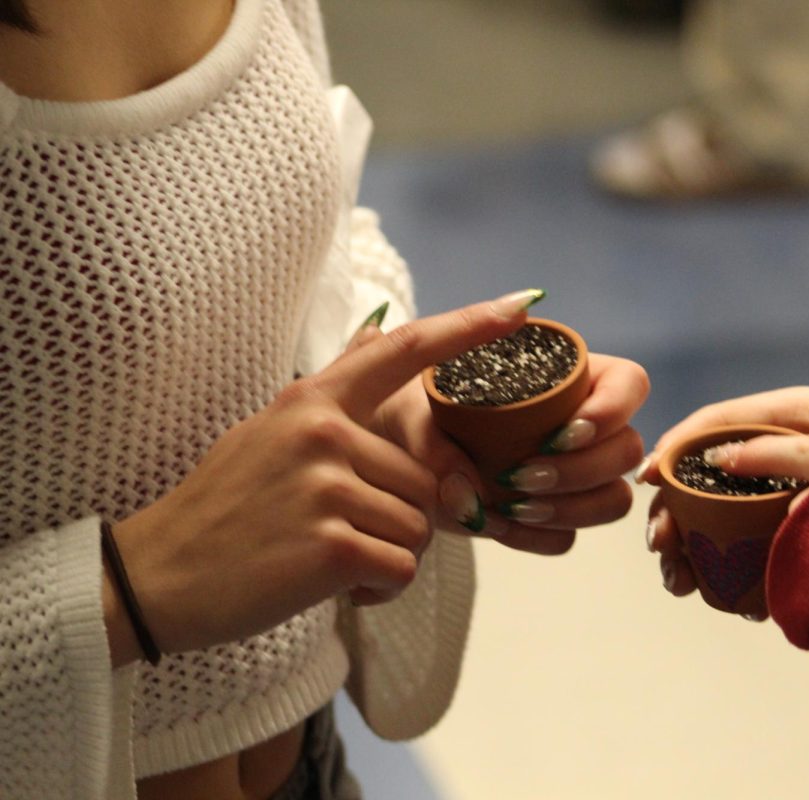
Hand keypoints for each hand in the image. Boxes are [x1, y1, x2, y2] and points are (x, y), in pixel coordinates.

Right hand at [107, 293, 533, 663]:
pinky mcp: (330, 545)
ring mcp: (326, 486)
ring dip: (389, 557)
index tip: (522, 304)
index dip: (469, 327)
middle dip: (400, 519)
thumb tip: (382, 325)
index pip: (404, 350)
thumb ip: (336, 383)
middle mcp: (322, 433)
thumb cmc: (224, 506)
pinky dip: (380, 590)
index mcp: (312, 401)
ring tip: (329, 559)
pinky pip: (402, 568)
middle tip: (340, 535)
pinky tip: (335, 587)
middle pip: (427, 478)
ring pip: (420, 526)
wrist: (157, 576)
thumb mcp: (271, 428)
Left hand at [375, 352, 649, 555]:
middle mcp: (583, 425)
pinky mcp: (549, 517)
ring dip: (570, 508)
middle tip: (523, 476)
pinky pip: (567, 537)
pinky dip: (536, 535)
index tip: (563, 431)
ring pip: (613, 499)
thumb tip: (465, 486)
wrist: (393, 455)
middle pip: (628, 449)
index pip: (630, 384)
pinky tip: (498, 524)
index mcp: (569, 377)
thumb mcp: (413, 407)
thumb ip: (431, 438)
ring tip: (514, 506)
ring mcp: (572, 474)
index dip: (612, 409)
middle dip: (582, 470)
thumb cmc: (413, 411)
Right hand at [643, 389, 808, 609]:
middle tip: (661, 545)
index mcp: (786, 417)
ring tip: (679, 580)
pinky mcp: (776, 530)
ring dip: (684, 546)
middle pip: (701, 475)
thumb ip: (799, 455)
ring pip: (709, 515)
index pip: (716, 421)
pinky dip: (713, 568)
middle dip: (672, 511)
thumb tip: (727, 466)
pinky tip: (706, 589)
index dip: (677, 446)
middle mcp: (772, 452)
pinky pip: (732, 546)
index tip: (649, 478)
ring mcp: (772, 493)